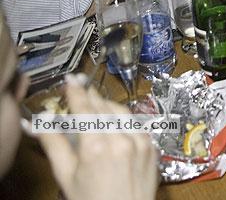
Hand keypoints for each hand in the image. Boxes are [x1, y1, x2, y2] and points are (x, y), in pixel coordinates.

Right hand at [37, 80, 158, 199]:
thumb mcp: (66, 175)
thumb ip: (55, 145)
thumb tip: (42, 122)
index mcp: (96, 146)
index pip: (84, 109)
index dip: (76, 92)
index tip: (71, 80)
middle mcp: (121, 139)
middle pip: (103, 107)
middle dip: (90, 94)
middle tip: (81, 84)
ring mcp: (140, 141)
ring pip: (122, 111)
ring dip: (107, 103)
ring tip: (95, 98)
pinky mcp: (151, 146)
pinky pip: (136, 123)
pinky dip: (124, 117)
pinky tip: (115, 117)